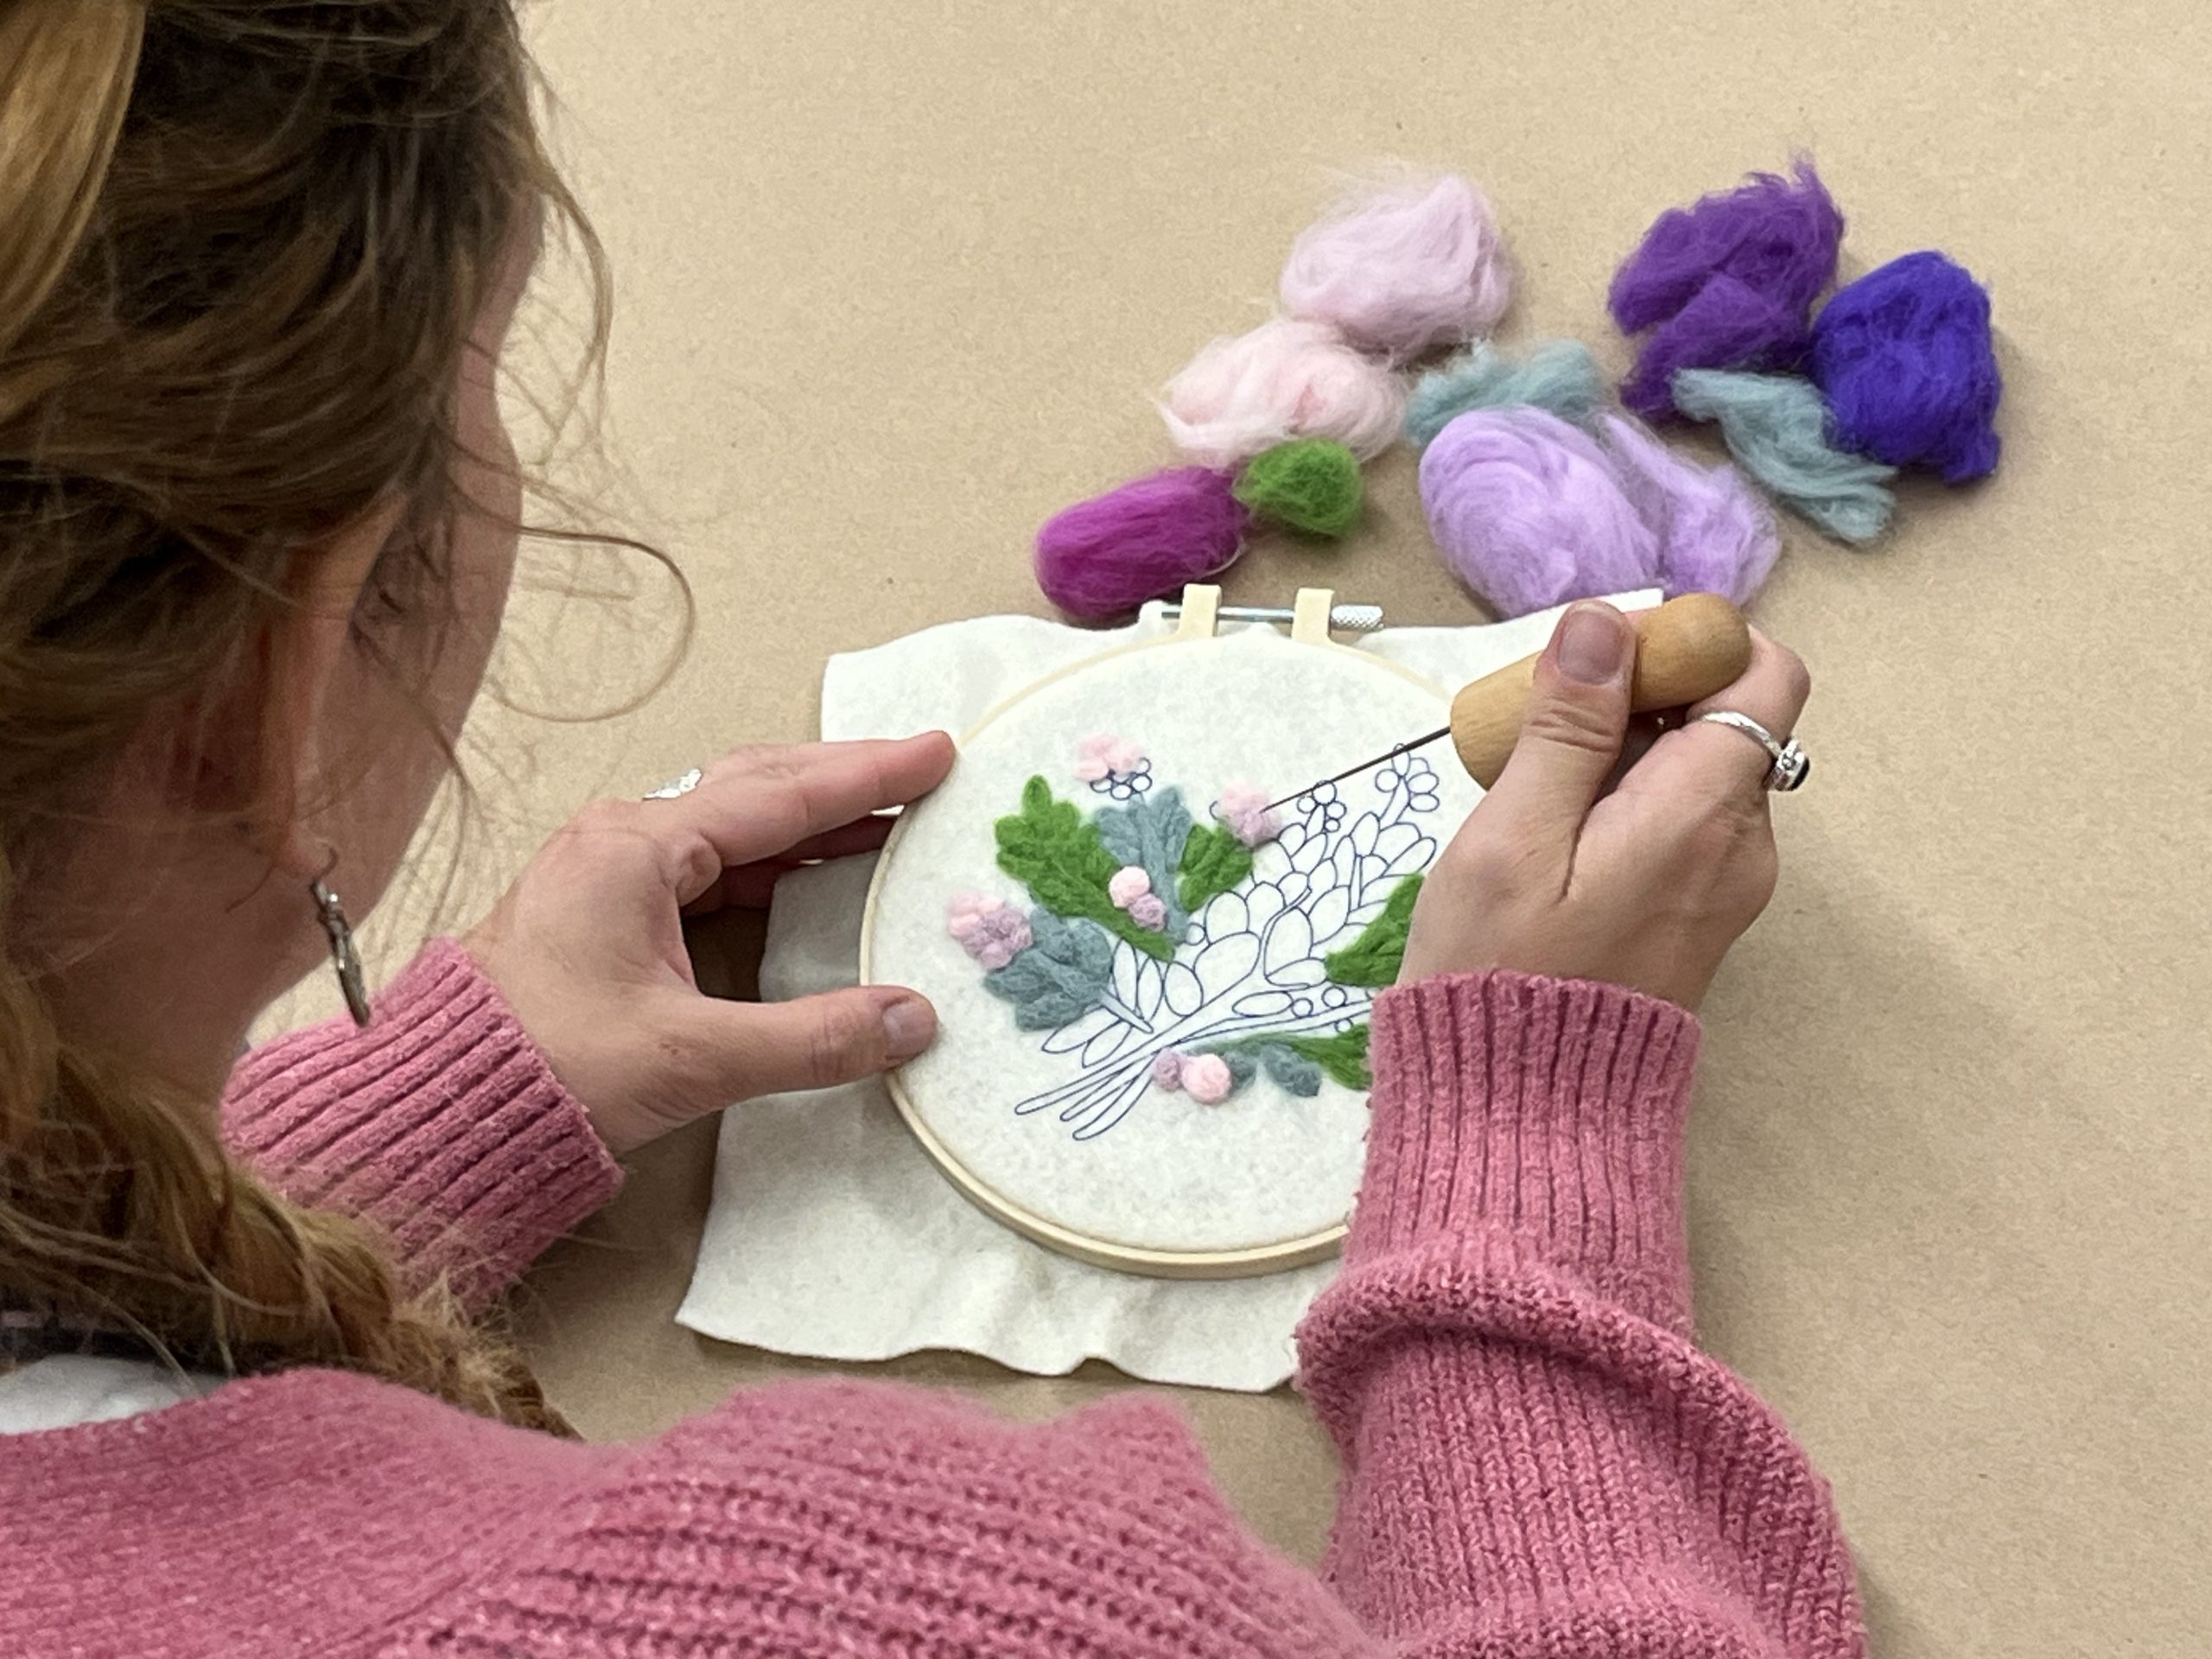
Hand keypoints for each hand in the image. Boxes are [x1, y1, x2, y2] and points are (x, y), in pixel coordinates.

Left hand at [462, 733, 955, 1153]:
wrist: (435, 1112)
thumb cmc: (548, 1070)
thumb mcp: (691, 1058)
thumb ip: (812, 1038)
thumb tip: (913, 1020)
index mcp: (637, 849)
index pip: (779, 797)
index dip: (867, 776)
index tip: (937, 753)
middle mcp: (619, 841)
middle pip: (753, 787)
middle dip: (841, 779)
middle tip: (921, 773)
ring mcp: (605, 872)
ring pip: (727, 824)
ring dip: (806, 822)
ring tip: (882, 825)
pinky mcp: (600, 912)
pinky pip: (704, 863)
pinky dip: (768, 863)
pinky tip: (806, 878)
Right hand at [1399, 602, 1809, 1008]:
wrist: (1521, 1117)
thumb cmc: (1501, 975)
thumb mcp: (1511, 840)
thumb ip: (1565, 729)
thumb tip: (1604, 623)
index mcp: (1704, 815)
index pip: (1765, 674)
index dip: (1693, 645)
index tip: (1599, 667)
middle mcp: (1741, 846)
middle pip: (1730, 718)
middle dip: (1644, 697)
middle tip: (1542, 727)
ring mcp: (1726, 887)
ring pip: (1701, 770)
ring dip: (1627, 752)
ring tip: (1535, 790)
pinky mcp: (1699, 918)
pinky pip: (1683, 823)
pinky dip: (1628, 803)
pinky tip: (1553, 839)